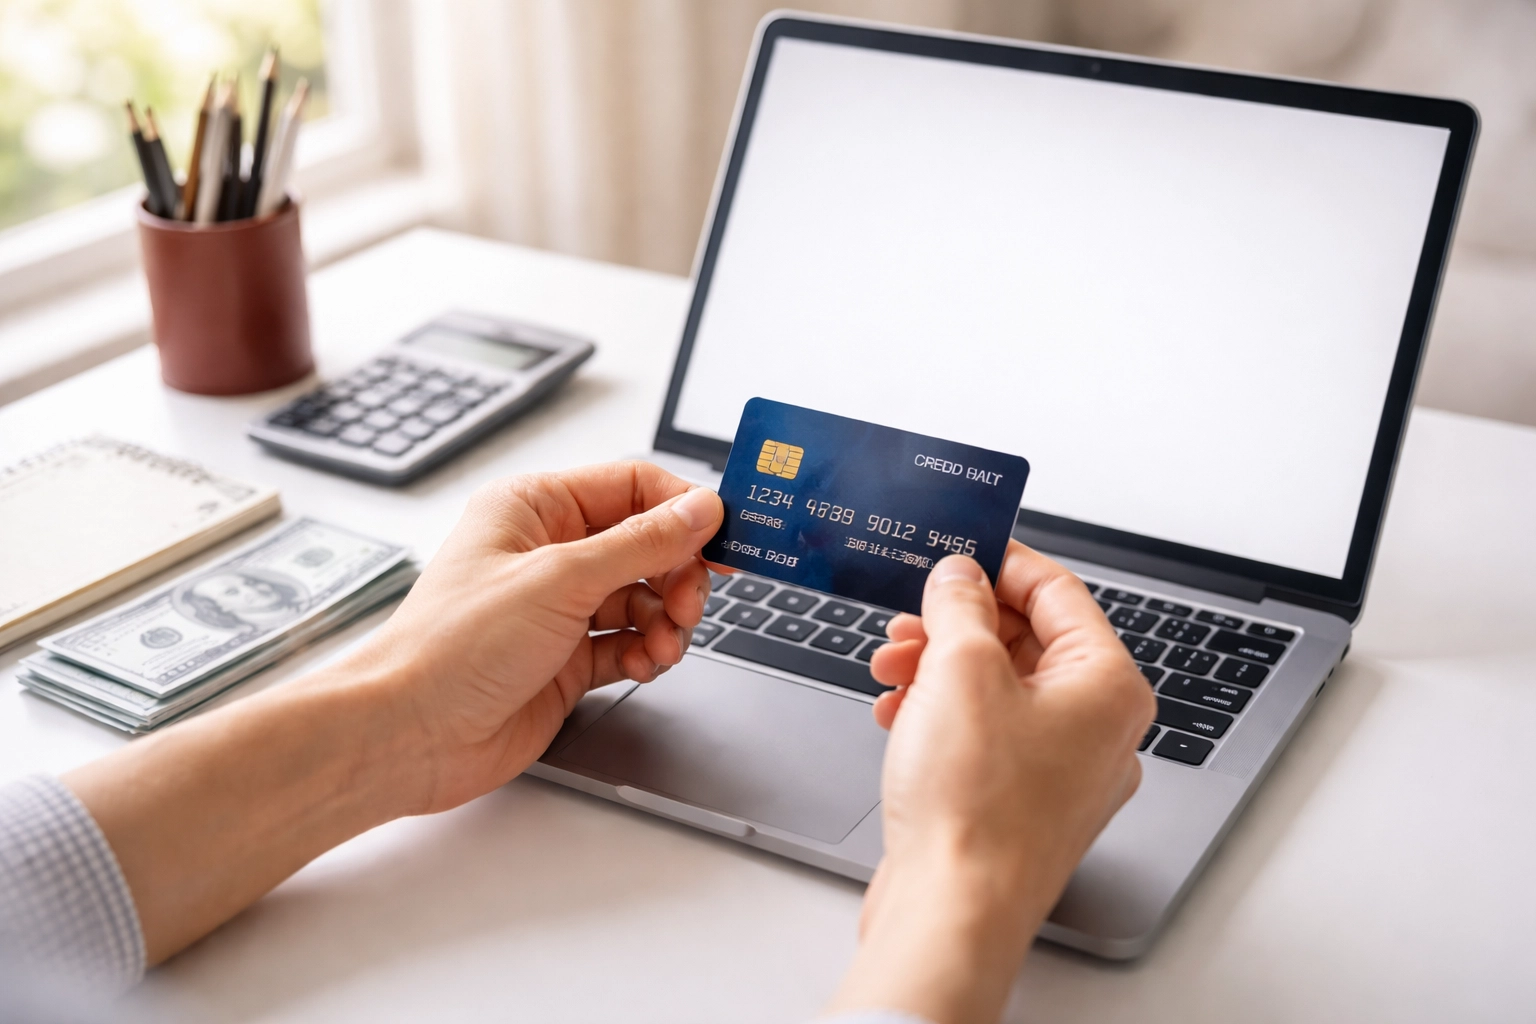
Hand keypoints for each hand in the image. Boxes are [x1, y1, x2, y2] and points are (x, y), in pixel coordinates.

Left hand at [339, 460, 723, 813]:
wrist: (412, 735)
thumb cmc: (453, 647)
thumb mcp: (560, 580)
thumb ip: (641, 544)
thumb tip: (700, 510)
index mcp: (534, 508)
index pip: (630, 486)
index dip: (681, 509)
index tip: (720, 537)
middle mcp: (548, 552)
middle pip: (647, 545)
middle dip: (677, 575)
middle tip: (688, 605)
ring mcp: (558, 608)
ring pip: (643, 597)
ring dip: (666, 620)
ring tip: (663, 646)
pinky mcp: (566, 658)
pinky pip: (629, 642)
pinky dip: (646, 653)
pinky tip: (644, 665)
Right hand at [827, 543, 1153, 1023]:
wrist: (954, 907)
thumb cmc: (977, 806)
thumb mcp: (960, 668)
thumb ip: (960, 605)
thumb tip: (959, 576)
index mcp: (1109, 686)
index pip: (1059, 591)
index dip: (1000, 561)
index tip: (957, 548)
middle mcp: (1098, 728)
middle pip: (1026, 640)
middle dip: (955, 623)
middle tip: (910, 617)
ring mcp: (1062, 770)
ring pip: (998, 687)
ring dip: (938, 667)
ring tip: (891, 669)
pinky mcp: (1021, 802)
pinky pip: (985, 733)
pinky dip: (940, 713)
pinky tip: (898, 715)